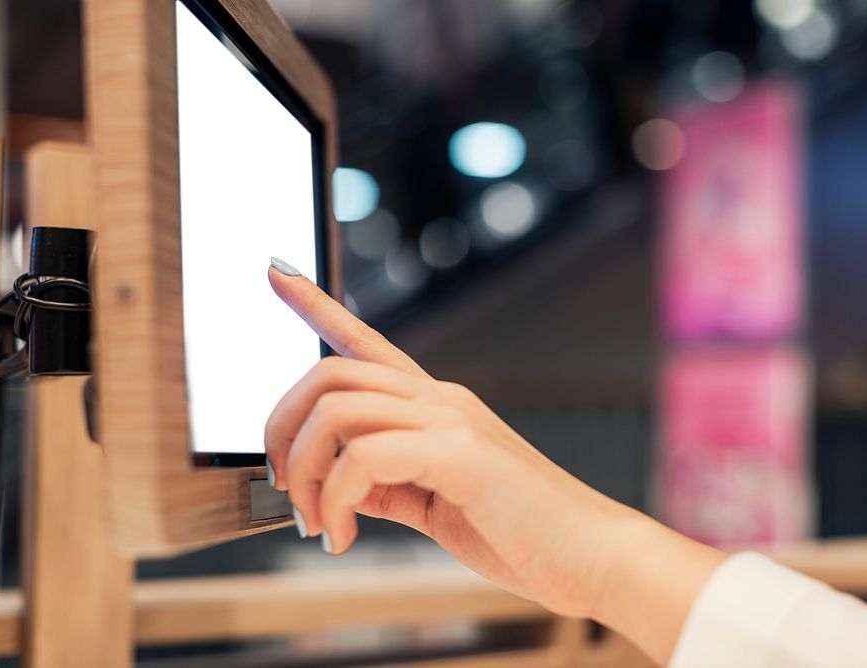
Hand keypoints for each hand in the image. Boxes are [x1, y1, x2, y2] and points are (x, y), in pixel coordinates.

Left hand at [263, 269, 632, 617]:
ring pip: (337, 409)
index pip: (365, 340)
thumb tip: (330, 484)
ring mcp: (451, 418)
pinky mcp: (458, 450)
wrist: (590, 556)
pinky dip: (336, 501)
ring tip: (316, 522)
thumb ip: (384, 485)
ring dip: (304, 472)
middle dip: (282, 427)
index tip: (277, 271)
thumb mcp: (433, 503)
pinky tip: (343, 539)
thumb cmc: (520, 532)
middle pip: (329, 373)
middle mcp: (439, 398)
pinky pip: (363, 456)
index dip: (316, 303)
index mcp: (435, 406)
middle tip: (284, 489)